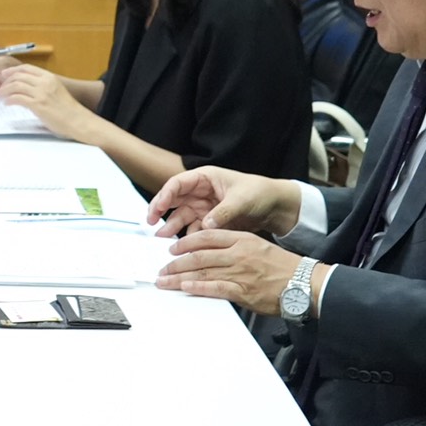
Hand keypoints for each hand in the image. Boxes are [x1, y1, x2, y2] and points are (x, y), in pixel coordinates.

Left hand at [0, 64, 90, 139]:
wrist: (78, 121)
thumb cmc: (68, 110)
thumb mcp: (56, 91)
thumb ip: (42, 87)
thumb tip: (26, 88)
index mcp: (49, 77)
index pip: (26, 68)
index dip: (12, 70)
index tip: (4, 74)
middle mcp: (45, 82)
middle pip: (18, 75)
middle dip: (5, 81)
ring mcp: (41, 93)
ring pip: (15, 85)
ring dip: (4, 90)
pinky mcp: (38, 105)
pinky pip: (17, 98)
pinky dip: (9, 100)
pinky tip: (7, 103)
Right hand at [145, 165, 300, 238]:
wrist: (274, 205)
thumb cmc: (258, 192)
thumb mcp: (241, 199)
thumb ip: (223, 212)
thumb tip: (206, 225)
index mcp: (204, 178)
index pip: (177, 184)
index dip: (164, 195)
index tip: (157, 209)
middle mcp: (200, 192)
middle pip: (173, 200)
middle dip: (160, 211)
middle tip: (150, 223)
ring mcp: (203, 207)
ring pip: (181, 216)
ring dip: (172, 227)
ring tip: (163, 239)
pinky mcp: (210, 221)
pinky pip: (194, 229)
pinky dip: (188, 237)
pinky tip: (184, 247)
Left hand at [157, 228, 304, 314]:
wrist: (303, 284)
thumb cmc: (282, 267)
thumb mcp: (258, 246)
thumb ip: (234, 247)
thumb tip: (210, 253)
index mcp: (241, 239)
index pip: (206, 236)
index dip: (185, 243)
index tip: (172, 249)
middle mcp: (238, 253)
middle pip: (198, 255)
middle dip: (175, 262)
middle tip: (162, 268)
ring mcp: (239, 272)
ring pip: (201, 271)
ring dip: (179, 277)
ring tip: (164, 281)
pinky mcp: (243, 291)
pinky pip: (215, 288)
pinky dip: (197, 287)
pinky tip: (185, 287)